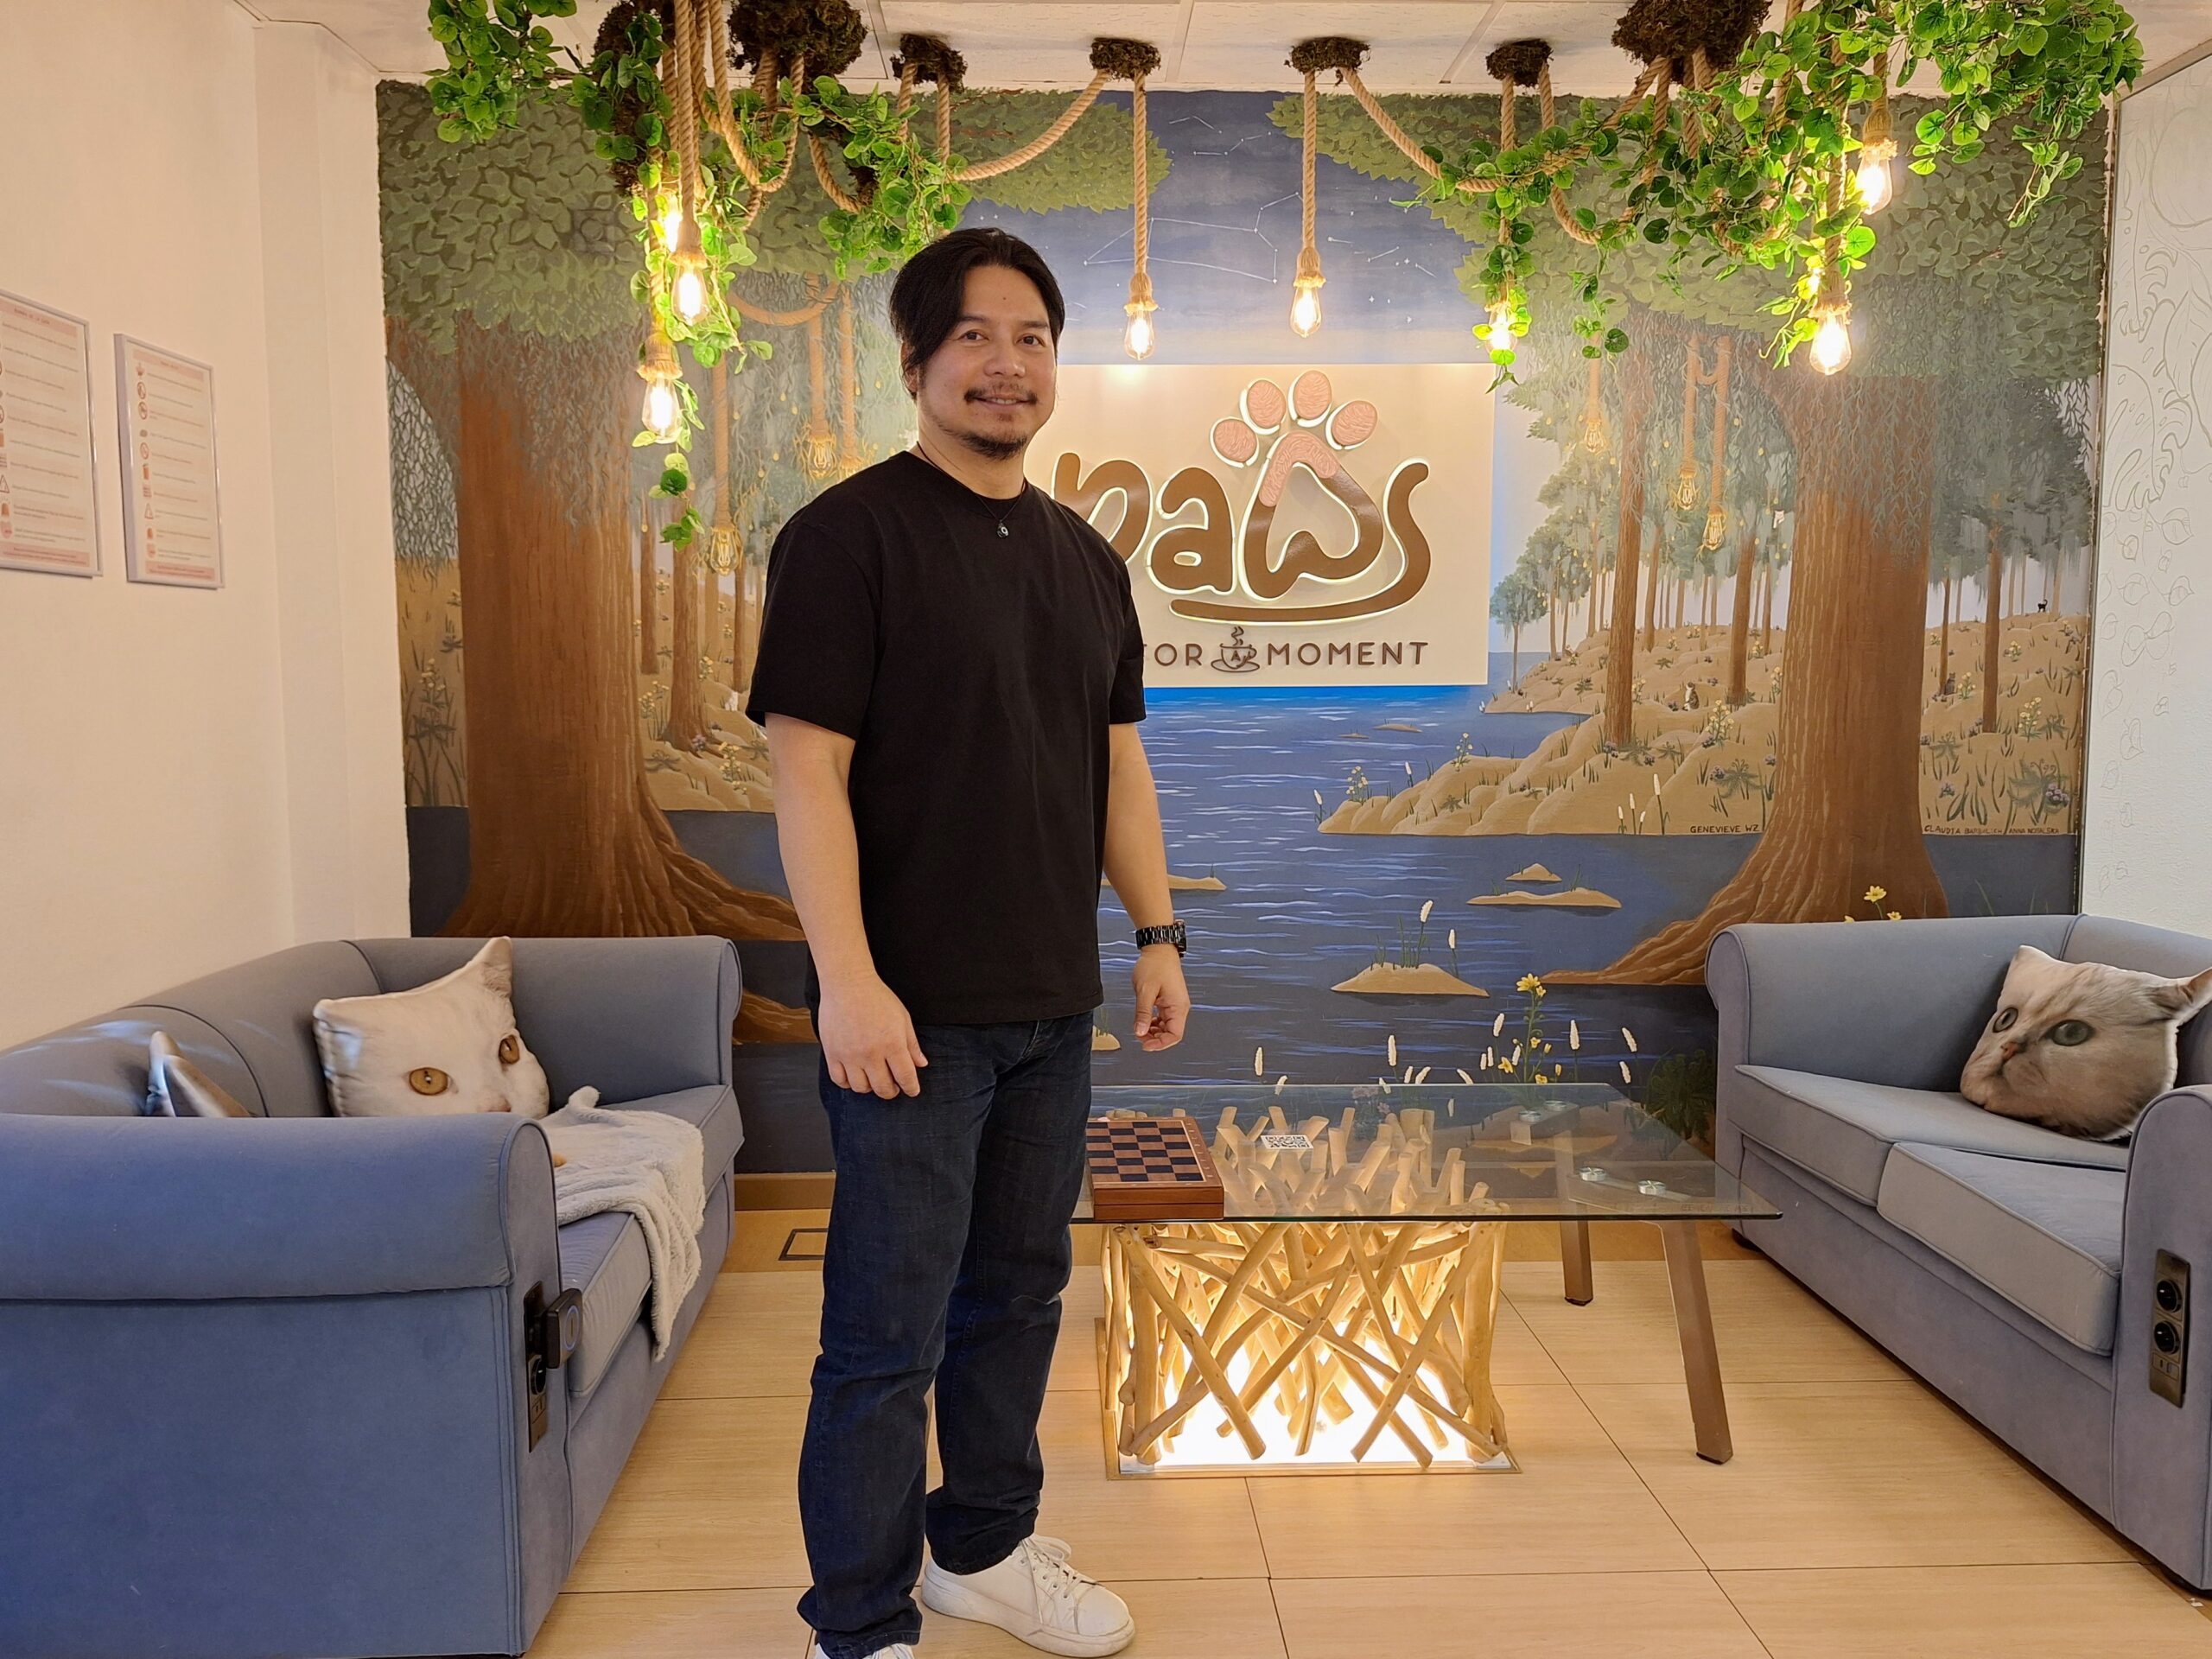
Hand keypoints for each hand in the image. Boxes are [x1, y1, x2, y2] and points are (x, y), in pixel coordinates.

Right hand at [817, 976, 928, 1097]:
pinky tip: (855, 1076)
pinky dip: (848, 1083)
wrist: (848, 984)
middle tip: (893, 1087)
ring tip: (874, 1079)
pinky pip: (839, 1080)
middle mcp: (871, 1053)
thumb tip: (921, 1064)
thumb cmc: (877, 997)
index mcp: (892, 1043)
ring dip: (870, 1088)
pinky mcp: (832, 1053)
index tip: (912, 1090)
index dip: (911, 1088)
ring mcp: (849, 1055)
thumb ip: (912, 1045)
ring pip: (860, 1088)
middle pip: (883, 1088)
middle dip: (891, 1091)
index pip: (905, 1077)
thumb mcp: (902, 1018)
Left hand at [1132, 947, 1189, 1051]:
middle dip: (1155, 1038)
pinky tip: (1144, 1020)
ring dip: (1154, 1031)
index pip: (1175, 1035)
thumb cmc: (1155, 965)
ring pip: (1167, 1027)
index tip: (1145, 1045)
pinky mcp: (1169, 1001)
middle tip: (1139, 1036)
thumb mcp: (1145, 991)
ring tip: (1140, 1029)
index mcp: (1178, 1007)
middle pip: (1171, 1033)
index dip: (1160, 1044)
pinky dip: (1154, 1022)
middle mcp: (1179, 1007)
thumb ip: (1143, 1013)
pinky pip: (1164, 1018)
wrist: (1159, 949)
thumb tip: (1140, 1032)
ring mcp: (1175, 1004)